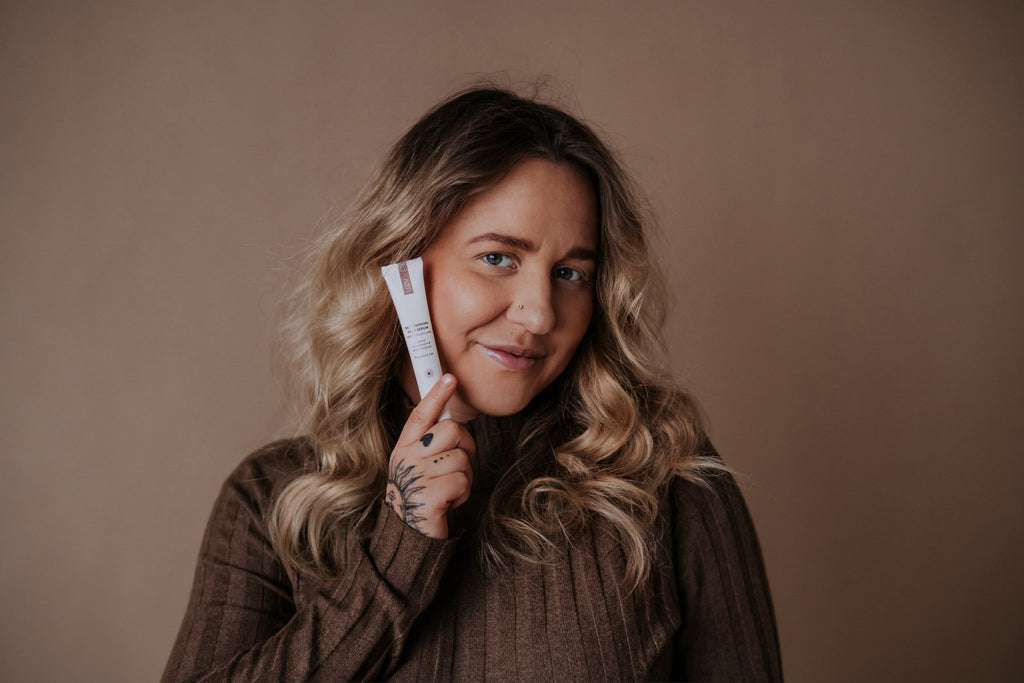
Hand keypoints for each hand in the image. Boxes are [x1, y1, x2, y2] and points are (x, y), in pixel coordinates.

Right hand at [385, 374, 474, 538]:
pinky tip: (449, 503)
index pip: (420, 414)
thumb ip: (430, 442)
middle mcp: (407, 458)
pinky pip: (462, 480)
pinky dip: (463, 493)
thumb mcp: (420, 464)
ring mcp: (416, 476)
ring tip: (448, 489)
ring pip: (462, 457)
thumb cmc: (422, 494)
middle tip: (455, 466)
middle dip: (464, 446)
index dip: (436, 394)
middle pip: (452, 430)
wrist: (409, 534)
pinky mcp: (428, 496)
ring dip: (464, 476)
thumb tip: (452, 420)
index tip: (450, 378)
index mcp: (405, 447)